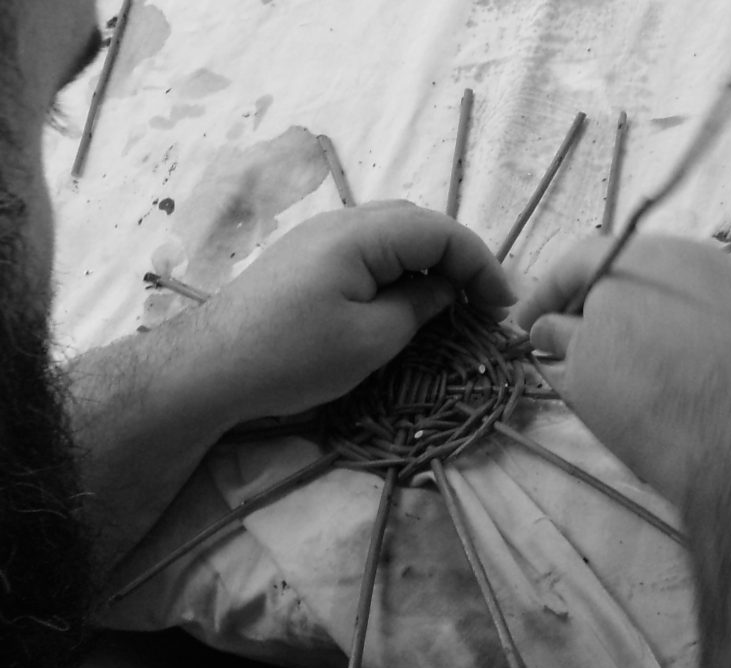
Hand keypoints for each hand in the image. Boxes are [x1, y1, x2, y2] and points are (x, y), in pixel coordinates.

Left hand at [193, 201, 515, 420]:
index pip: (441, 232)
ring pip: (393, 234)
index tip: (505, 305)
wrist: (211, 368)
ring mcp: (320, 236)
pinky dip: (400, 269)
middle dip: (459, 258)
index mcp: (361, 234)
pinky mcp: (306, 257)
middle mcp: (341, 221)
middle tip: (484, 302)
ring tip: (453, 302)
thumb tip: (447, 290)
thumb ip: (419, 307)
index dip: (481, 264)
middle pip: (419, 224)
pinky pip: (368, 249)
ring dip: (430, 263)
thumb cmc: (293, 356)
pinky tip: (406, 300)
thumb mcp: (372, 340)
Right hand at [517, 235, 730, 498]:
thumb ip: (562, 337)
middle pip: (633, 270)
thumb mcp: (584, 374)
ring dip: (646, 317)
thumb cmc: (648, 406)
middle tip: (575, 342)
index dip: (544, 296)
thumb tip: (550, 328)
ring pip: (677, 291)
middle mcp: (694, 254)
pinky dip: (690, 334)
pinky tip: (683, 370)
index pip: (578, 262)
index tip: (526, 328)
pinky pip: (717, 316)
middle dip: (599, 304)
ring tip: (630, 360)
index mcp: (637, 257)